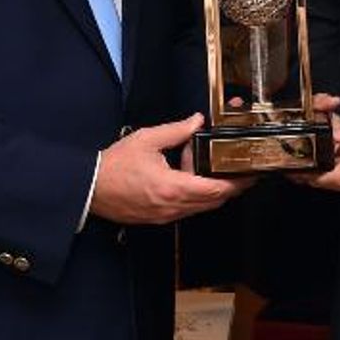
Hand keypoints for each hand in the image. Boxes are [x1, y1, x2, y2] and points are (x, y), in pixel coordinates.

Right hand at [90, 113, 250, 223]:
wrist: (89, 188)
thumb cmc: (114, 166)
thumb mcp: (148, 140)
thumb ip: (177, 130)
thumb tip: (197, 121)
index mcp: (173, 187)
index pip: (216, 190)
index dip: (236, 183)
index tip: (249, 175)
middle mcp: (172, 207)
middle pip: (213, 202)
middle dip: (231, 188)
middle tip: (243, 173)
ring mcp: (165, 216)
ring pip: (201, 208)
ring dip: (212, 193)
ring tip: (216, 171)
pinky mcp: (158, 218)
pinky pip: (186, 210)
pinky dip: (195, 197)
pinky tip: (190, 180)